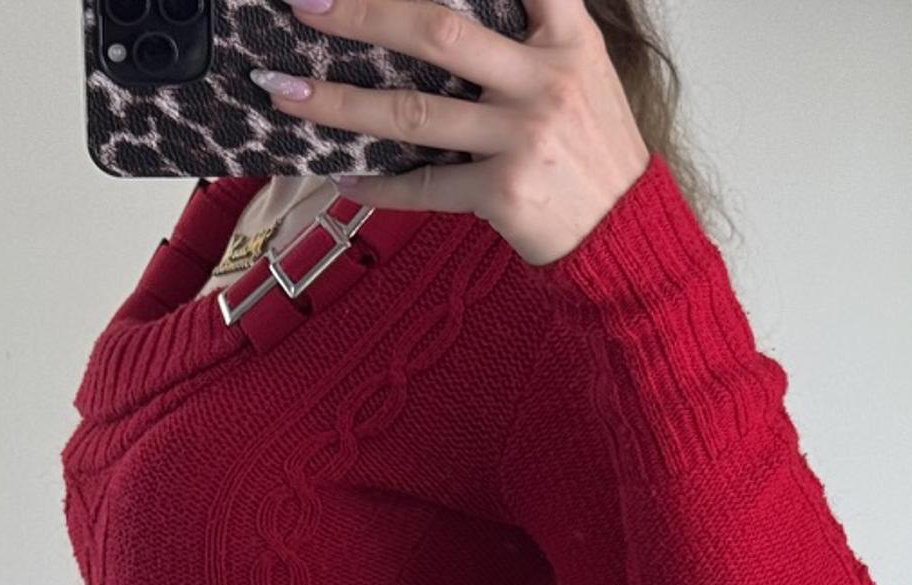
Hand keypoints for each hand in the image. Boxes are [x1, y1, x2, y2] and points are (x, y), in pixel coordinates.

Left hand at [249, 0, 651, 264]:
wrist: (627, 233)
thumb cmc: (593, 150)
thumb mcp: (582, 74)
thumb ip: (530, 35)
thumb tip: (435, 25)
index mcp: (567, 37)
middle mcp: (546, 80)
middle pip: (438, 32)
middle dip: (364, 12)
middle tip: (304, 2)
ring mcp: (523, 139)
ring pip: (415, 114)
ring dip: (340, 104)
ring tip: (285, 94)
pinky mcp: (504, 195)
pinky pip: (424, 187)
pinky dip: (378, 186)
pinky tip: (340, 178)